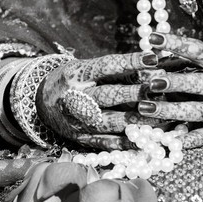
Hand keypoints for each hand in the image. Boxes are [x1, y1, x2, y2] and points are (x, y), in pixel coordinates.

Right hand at [36, 49, 202, 142]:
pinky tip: (149, 142)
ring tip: (163, 118)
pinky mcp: (82, 140)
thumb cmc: (73, 81)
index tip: (154, 57)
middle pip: (109, 95)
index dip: (130, 62)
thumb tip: (155, 61)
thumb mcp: (86, 67)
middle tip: (163, 89)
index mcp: (76, 74)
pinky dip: (129, 144)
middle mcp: (74, 97)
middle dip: (137, 93)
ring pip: (110, 122)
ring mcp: (77, 121)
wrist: (38, 103)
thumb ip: (116, 68)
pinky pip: (108, 144)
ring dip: (138, 120)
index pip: (106, 66)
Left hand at [132, 36, 202, 146]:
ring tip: (145, 108)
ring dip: (169, 110)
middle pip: (197, 84)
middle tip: (150, 81)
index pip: (199, 51)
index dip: (176, 43)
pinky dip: (183, 140)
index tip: (152, 38)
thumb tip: (167, 51)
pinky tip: (163, 139)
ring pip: (195, 112)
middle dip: (173, 83)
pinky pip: (202, 138)